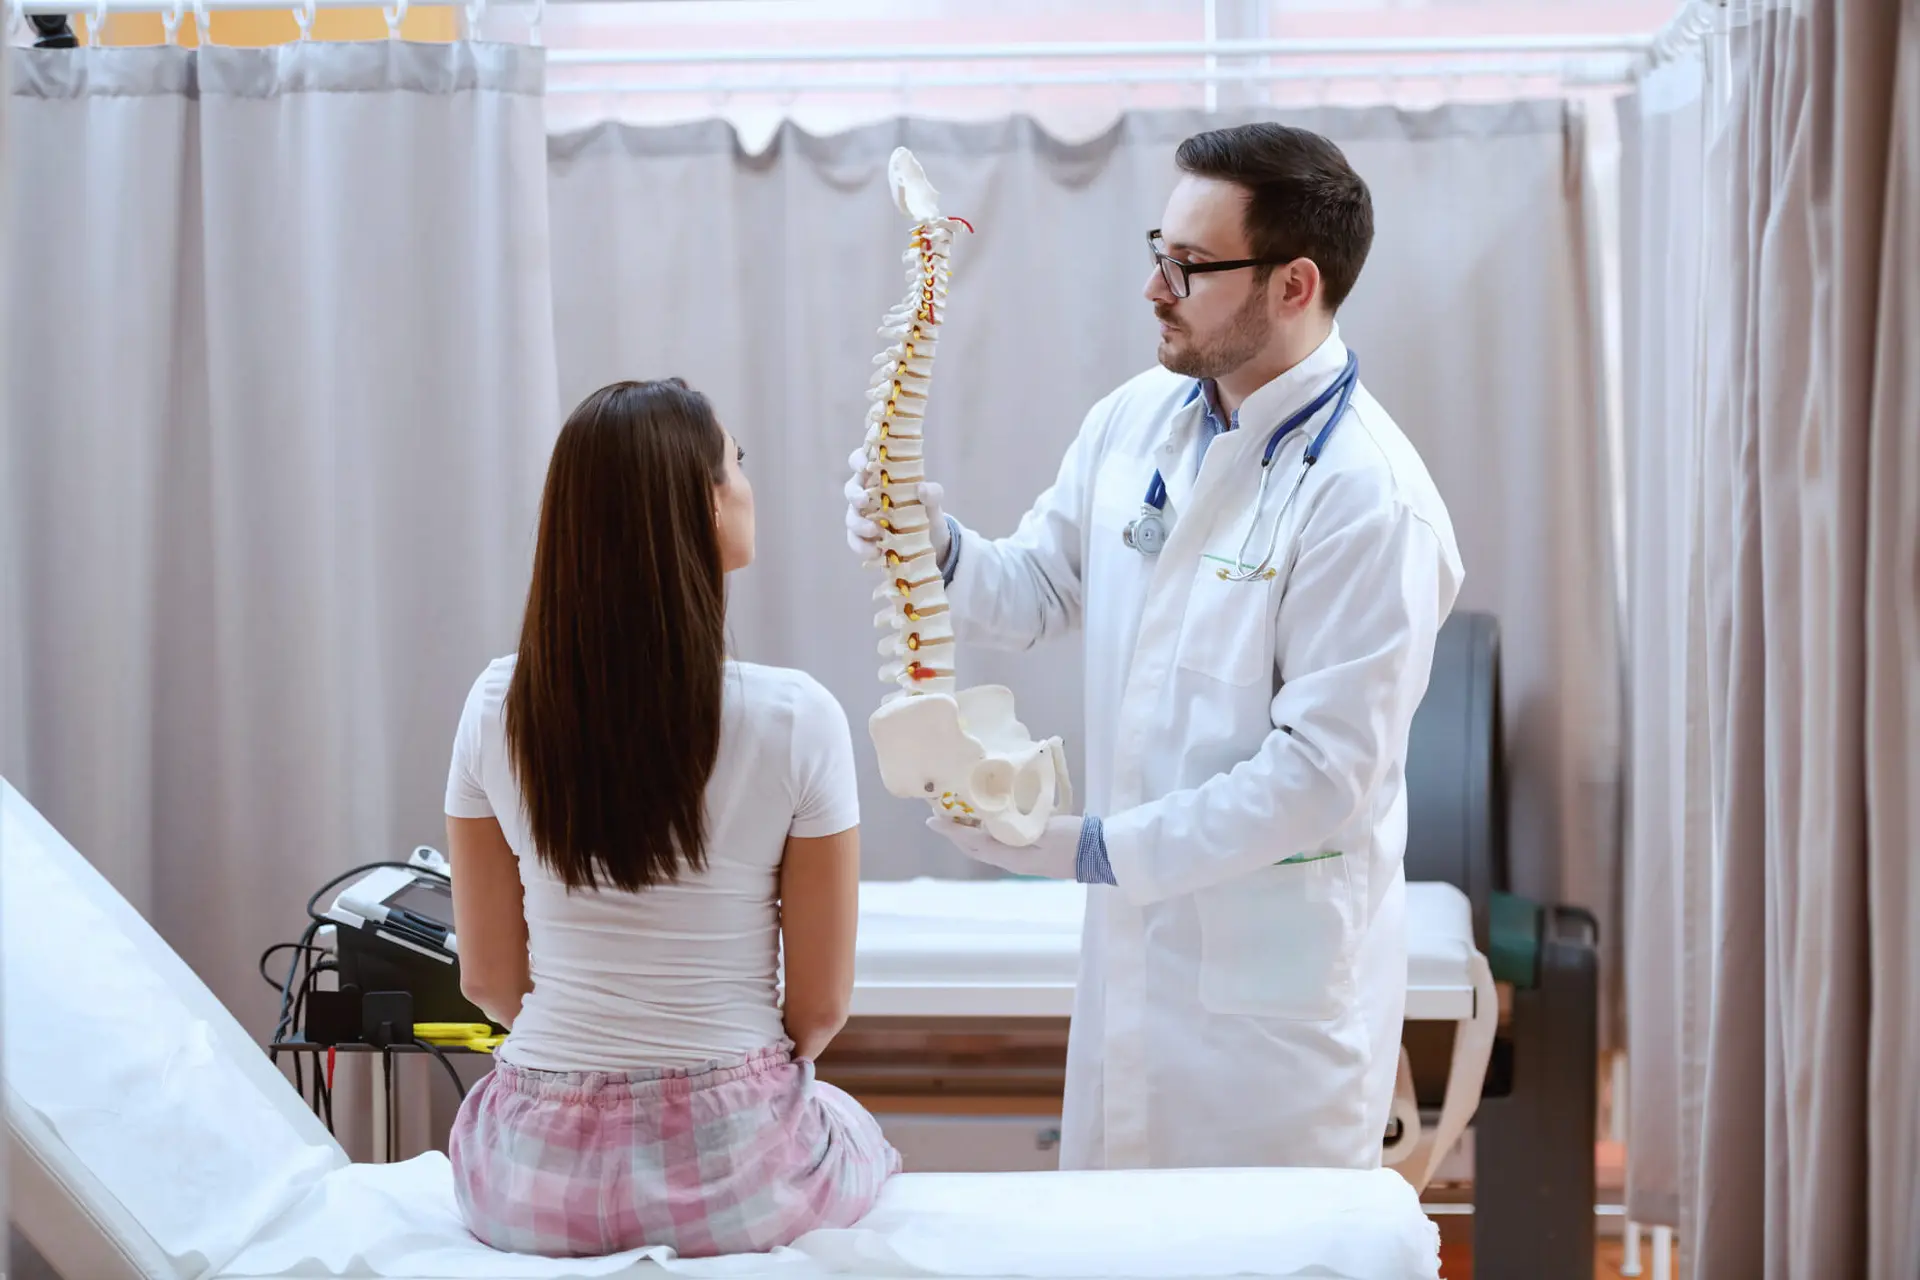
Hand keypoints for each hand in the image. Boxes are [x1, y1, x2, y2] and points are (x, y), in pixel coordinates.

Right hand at [845, 448, 949, 562]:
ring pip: (851, 517)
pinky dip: (862, 546)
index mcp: (881, 477)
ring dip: (859, 525)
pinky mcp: (863, 538)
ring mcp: (863, 516)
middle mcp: (867, 494)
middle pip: (851, 489)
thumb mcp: (933, 502)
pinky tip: (875, 552)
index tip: (864, 466)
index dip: (858, 460)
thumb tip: (922, 488)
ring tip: (875, 533)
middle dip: (854, 494)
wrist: (931, 542)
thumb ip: (932, 493)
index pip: (863, 460)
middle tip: (864, 501)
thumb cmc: (926, 511)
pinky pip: (854, 540)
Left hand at [924, 814, 1080, 879]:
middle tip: (940, 817)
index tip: (932, 820)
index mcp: (1012, 857)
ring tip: (959, 819)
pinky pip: (1000, 845)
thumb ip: (1013, 830)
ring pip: (986, 848)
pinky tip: (989, 824)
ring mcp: (1023, 861)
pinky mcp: (1032, 856)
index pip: (973, 843)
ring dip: (970, 835)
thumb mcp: (1043, 831)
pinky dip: (987, 834)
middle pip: (975, 849)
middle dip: (956, 834)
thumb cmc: (1074, 839)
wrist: (1102, 854)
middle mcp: (1013, 862)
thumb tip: (984, 826)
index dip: (951, 831)